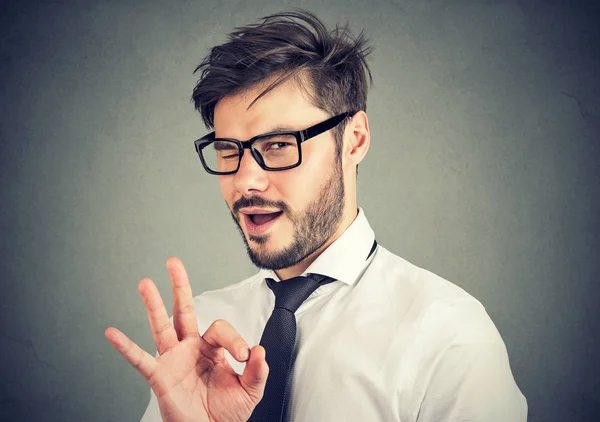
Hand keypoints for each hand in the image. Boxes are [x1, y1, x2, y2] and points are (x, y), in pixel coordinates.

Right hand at [105, 257, 267, 421]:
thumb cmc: (226, 413)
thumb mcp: (250, 390)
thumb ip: (258, 370)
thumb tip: (258, 349)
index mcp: (212, 348)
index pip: (220, 329)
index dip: (234, 339)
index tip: (244, 356)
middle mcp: (190, 349)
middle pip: (184, 311)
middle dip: (180, 286)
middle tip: (174, 262)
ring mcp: (173, 360)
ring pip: (161, 327)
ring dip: (153, 305)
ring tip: (145, 283)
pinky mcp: (160, 377)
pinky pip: (140, 360)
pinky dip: (125, 347)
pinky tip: (112, 333)